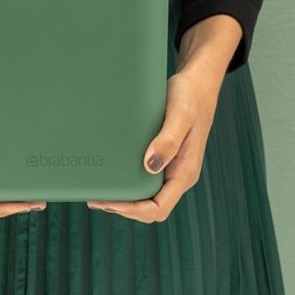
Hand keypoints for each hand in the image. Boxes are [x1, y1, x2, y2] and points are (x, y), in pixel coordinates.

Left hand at [87, 61, 222, 223]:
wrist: (198, 84)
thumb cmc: (191, 96)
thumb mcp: (180, 115)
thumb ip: (168, 140)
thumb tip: (150, 166)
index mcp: (185, 171)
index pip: (160, 207)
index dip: (134, 210)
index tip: (111, 202)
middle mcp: (179, 175)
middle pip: (151, 208)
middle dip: (125, 208)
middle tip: (96, 199)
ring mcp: (172, 168)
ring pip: (148, 197)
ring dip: (125, 200)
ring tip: (100, 193)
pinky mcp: (165, 159)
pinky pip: (146, 181)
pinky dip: (129, 185)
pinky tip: (113, 177)